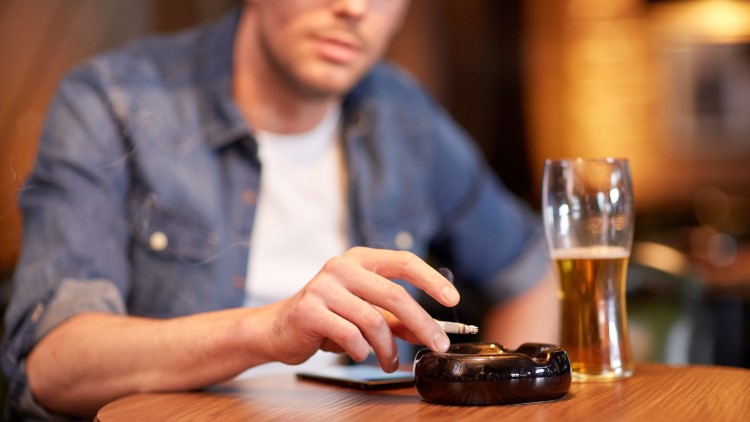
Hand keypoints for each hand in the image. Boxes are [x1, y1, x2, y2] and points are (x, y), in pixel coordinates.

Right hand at [262, 247, 459, 371]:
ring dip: (389, 348)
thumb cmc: (326, 317)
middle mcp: (341, 267)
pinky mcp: (310, 310)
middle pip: (394, 295)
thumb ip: (395, 319)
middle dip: (421, 324)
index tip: (452, 299)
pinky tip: (361, 354)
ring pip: (373, 321)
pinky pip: (350, 335)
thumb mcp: (364, 312)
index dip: (431, 279)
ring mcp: (324, 287)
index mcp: (359, 260)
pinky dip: (362, 351)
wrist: (278, 327)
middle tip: (437, 345)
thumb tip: (429, 331)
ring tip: (391, 362)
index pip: (403, 261)